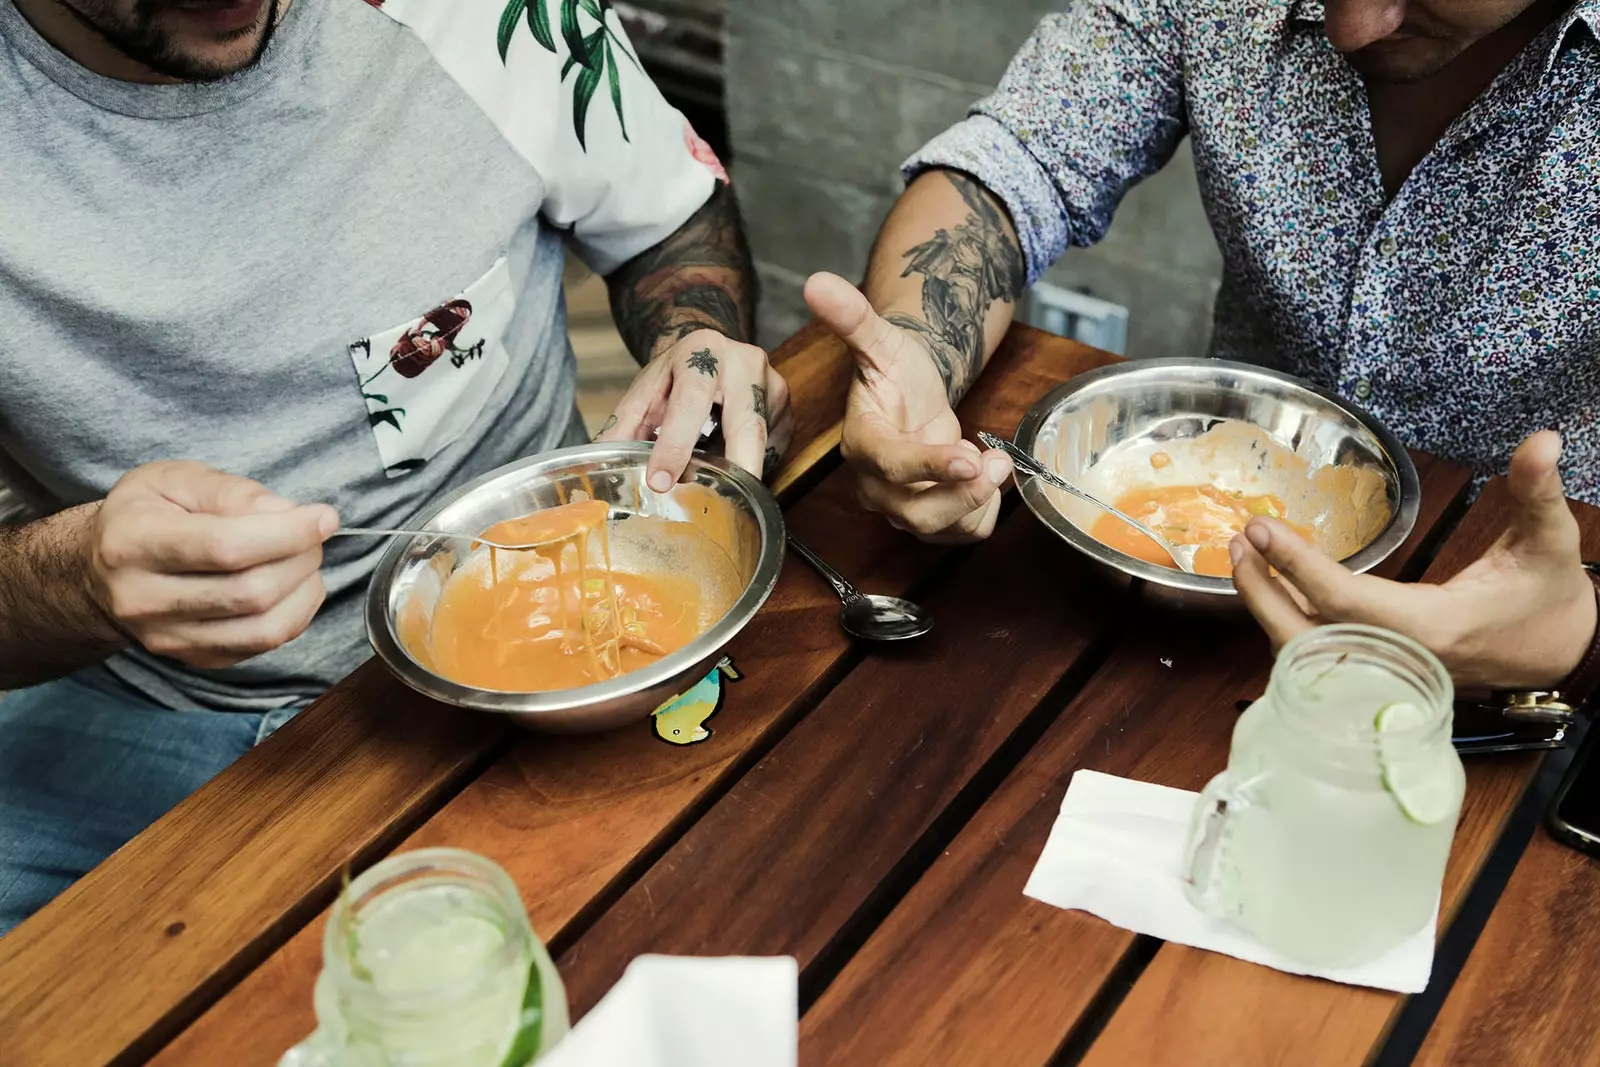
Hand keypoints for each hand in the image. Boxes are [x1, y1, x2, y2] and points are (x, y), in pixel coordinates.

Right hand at [87, 462, 337, 670]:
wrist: (100, 571)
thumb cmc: (146, 514)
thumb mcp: (175, 479)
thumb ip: (231, 491)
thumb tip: (288, 513)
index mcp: (132, 543)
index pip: (224, 547)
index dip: (287, 533)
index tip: (323, 517)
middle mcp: (142, 600)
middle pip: (251, 592)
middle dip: (302, 558)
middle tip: (313, 533)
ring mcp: (167, 638)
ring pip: (264, 628)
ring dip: (306, 590)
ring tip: (306, 558)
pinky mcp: (194, 659)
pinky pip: (264, 645)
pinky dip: (296, 613)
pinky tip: (293, 586)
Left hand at [596, 329, 792, 489]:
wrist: (710, 348)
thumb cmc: (677, 373)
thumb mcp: (647, 389)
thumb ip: (625, 425)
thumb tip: (600, 463)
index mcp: (702, 351)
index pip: (691, 401)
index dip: (676, 443)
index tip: (660, 480)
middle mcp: (745, 363)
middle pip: (746, 426)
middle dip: (736, 468)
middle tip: (724, 504)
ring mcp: (773, 385)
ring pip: (760, 444)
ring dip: (738, 471)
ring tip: (718, 486)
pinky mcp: (787, 410)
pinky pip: (770, 451)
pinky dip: (749, 465)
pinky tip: (731, 462)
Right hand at [804, 271, 1010, 541]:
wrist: (913, 398)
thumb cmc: (898, 374)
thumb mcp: (882, 342)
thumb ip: (853, 318)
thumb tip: (817, 283)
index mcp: (863, 443)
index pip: (890, 464)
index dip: (929, 465)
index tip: (968, 454)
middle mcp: (876, 485)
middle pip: (916, 512)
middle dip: (964, 493)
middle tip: (998, 460)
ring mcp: (901, 508)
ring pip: (942, 529)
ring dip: (979, 502)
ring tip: (998, 462)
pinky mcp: (928, 521)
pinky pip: (963, 534)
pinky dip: (984, 513)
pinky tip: (986, 477)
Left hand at [1229, 431, 1596, 688]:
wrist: (1557, 655)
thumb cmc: (1546, 599)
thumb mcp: (1549, 542)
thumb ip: (1536, 491)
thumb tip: (1543, 441)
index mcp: (1433, 629)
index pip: (1346, 601)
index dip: (1298, 567)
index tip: (1262, 529)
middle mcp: (1399, 659)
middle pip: (1307, 639)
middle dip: (1262, 594)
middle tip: (1237, 543)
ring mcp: (1385, 673)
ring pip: (1305, 655)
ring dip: (1267, 610)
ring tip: (1243, 559)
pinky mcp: (1379, 674)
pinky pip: (1318, 660)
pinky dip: (1287, 626)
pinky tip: (1271, 590)